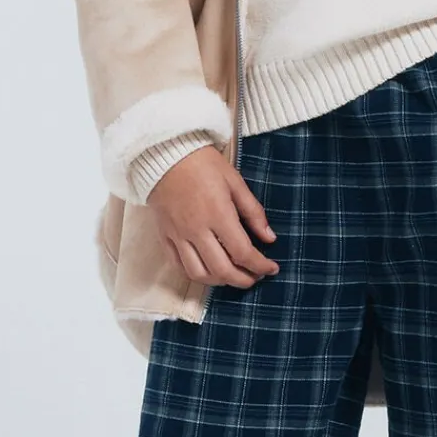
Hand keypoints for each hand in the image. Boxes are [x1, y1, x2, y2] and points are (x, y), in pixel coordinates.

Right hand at [148, 146, 279, 288]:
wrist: (164, 154)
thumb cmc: (202, 163)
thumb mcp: (235, 182)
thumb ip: (253, 212)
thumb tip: (270, 238)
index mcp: (218, 214)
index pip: (243, 252)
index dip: (260, 266)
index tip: (271, 269)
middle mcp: (197, 230)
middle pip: (222, 270)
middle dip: (243, 280)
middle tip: (255, 277)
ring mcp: (178, 235)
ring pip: (199, 274)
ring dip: (219, 282)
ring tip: (232, 276)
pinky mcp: (165, 236)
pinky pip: (178, 266)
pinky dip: (195, 275)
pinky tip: (208, 271)